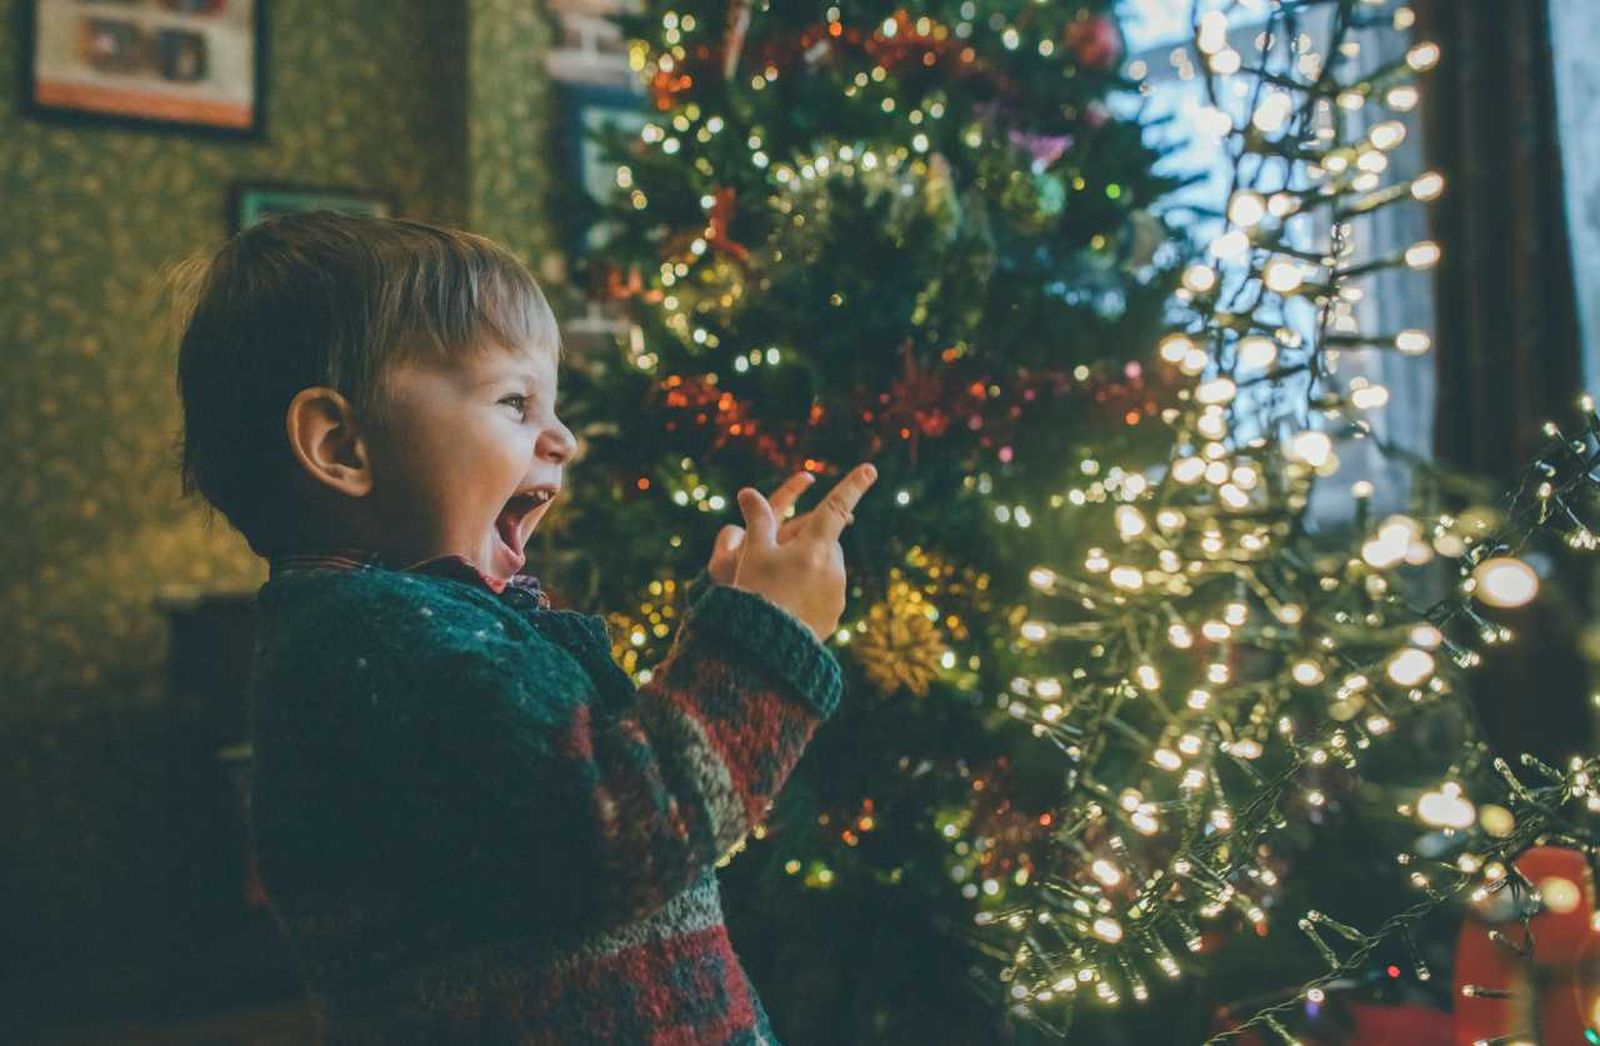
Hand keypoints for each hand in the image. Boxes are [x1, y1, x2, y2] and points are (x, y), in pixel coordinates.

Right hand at [725, 462, 877, 641]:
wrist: (763, 648)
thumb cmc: (755, 593)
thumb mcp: (754, 554)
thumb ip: (757, 520)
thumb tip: (749, 491)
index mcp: (815, 546)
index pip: (836, 506)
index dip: (853, 485)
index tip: (870, 468)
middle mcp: (833, 567)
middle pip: (825, 542)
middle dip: (808, 543)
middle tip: (776, 559)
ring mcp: (838, 593)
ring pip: (826, 568)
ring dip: (808, 570)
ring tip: (778, 589)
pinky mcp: (835, 615)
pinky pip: (826, 594)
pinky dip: (811, 594)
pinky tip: (788, 607)